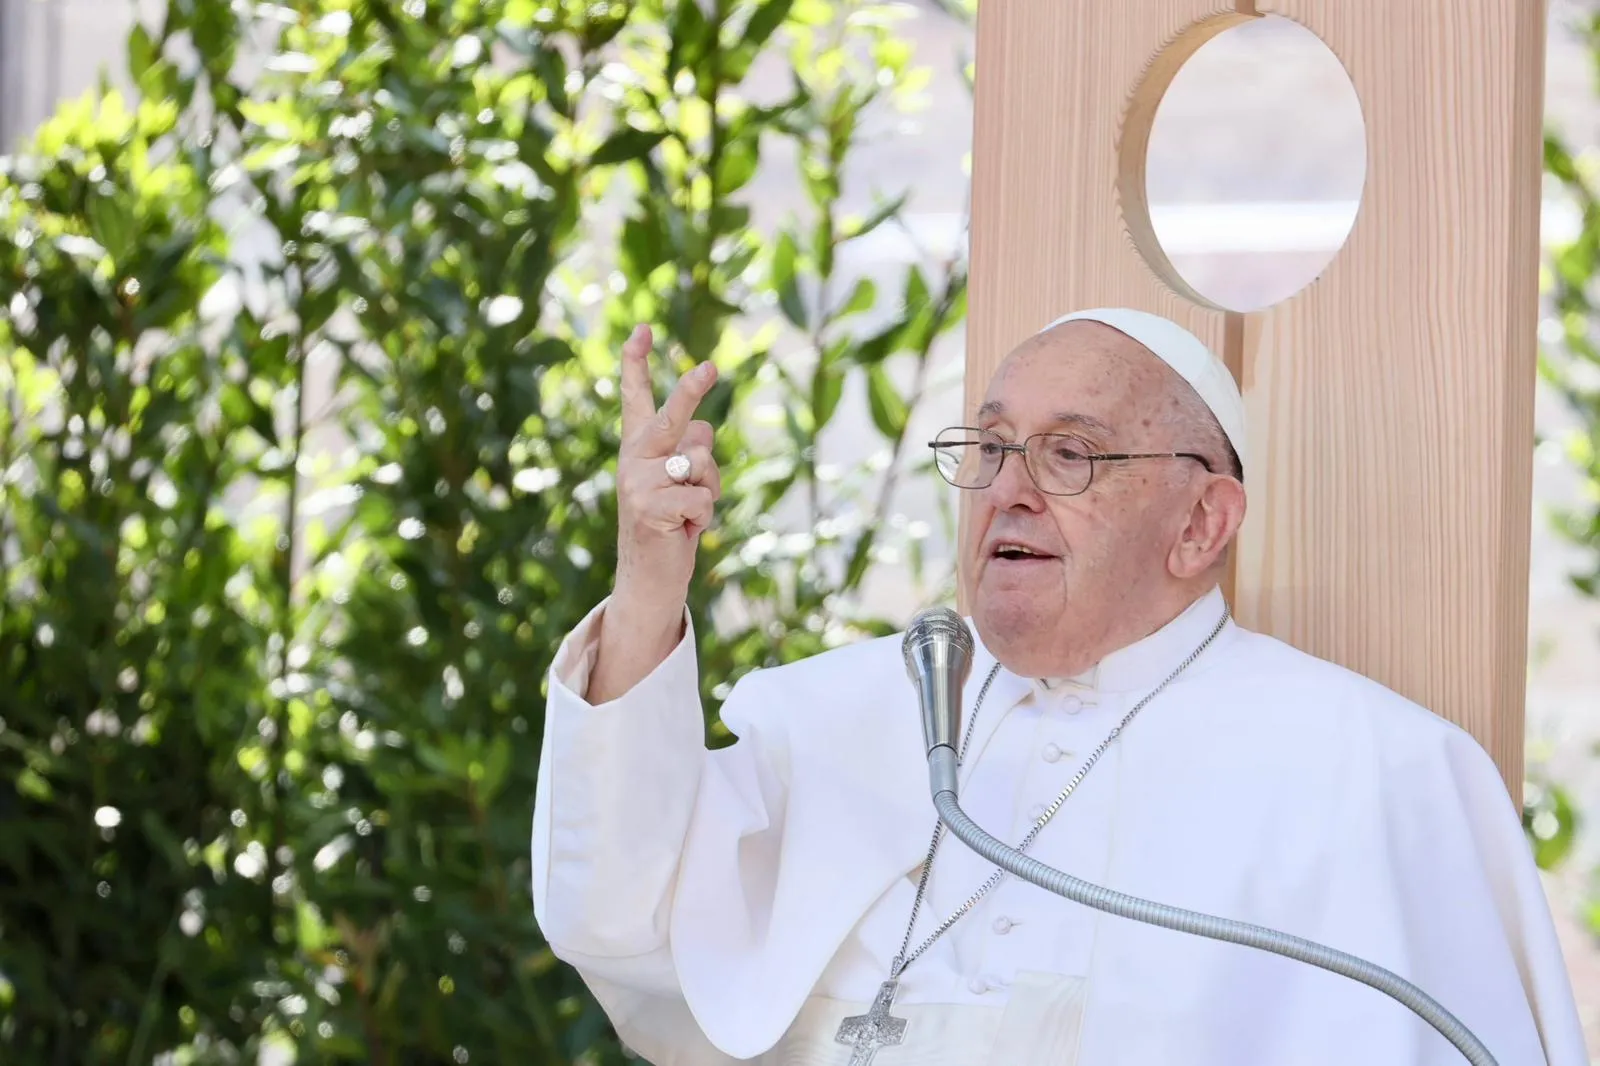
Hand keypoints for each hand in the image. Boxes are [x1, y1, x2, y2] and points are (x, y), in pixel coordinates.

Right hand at [612, 324, 721, 621]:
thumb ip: (691, 449)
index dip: (636, 363)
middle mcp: (633, 460)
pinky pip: (701, 498)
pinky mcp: (650, 509)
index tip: (642, 329)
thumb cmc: (671, 525)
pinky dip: (704, 517)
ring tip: (689, 515)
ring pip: (700, 464)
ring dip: (710, 491)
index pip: (635, 399)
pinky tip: (684, 532)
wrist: (650, 579)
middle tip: (711, 366)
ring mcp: (637, 484)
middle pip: (669, 418)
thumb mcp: (681, 482)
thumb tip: (705, 427)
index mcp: (639, 448)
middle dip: (690, 392)